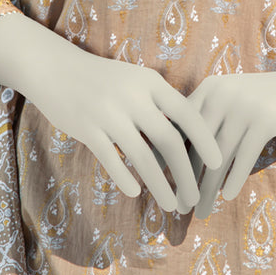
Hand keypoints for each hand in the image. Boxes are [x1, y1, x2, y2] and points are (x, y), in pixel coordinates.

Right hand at [30, 45, 222, 213]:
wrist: (58, 69)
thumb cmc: (105, 80)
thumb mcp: (136, 80)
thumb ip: (159, 103)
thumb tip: (190, 136)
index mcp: (150, 82)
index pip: (186, 112)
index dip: (204, 139)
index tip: (218, 162)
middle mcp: (133, 96)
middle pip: (169, 140)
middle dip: (186, 174)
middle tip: (194, 198)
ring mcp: (109, 112)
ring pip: (142, 157)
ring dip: (160, 186)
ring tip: (171, 205)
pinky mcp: (87, 128)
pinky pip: (112, 160)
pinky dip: (126, 179)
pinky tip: (135, 192)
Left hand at [183, 65, 275, 218]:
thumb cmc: (268, 98)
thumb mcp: (235, 99)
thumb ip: (211, 116)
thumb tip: (181, 155)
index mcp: (210, 88)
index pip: (181, 126)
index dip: (168, 156)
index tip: (159, 183)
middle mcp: (222, 92)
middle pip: (198, 145)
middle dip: (187, 179)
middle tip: (180, 207)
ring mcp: (244, 105)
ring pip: (220, 155)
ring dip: (209, 187)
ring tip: (201, 212)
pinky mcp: (267, 118)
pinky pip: (245, 155)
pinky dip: (235, 178)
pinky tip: (228, 197)